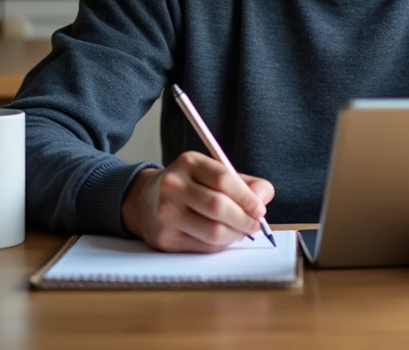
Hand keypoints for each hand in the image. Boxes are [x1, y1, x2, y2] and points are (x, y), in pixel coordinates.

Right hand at [121, 151, 274, 252]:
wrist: (145, 201)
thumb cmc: (190, 187)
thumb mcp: (213, 174)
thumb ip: (245, 183)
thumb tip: (263, 199)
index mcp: (189, 162)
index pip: (223, 179)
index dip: (247, 197)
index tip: (260, 209)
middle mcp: (173, 185)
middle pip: (218, 206)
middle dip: (244, 219)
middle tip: (256, 225)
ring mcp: (165, 212)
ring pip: (212, 231)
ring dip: (235, 235)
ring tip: (241, 231)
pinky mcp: (164, 238)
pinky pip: (203, 246)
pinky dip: (220, 244)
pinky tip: (221, 237)